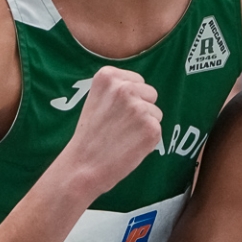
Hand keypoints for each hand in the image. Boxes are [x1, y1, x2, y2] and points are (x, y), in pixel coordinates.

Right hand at [61, 66, 162, 195]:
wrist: (83, 165)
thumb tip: (143, 89)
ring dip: (145, 124)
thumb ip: (118, 89)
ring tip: (122, 136)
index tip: (113, 111)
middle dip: (141, 109)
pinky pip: (158, 129)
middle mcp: (124, 88)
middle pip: (151, 94)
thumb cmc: (91, 135)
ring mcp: (139, 108)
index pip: (137, 81)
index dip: (130, 99)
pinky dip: (148, 139)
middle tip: (119, 125)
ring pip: (156, 113)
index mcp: (108, 76)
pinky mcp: (151, 127)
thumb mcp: (96, 99)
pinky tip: (129, 145)